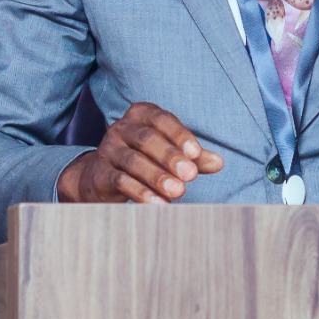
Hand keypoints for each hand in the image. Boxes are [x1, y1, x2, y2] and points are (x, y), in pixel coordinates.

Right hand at [56, 101, 223, 203]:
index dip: (179, 135)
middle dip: (170, 157)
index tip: (196, 153)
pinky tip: (159, 204)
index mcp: (141, 115)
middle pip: (146, 139)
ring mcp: (108, 150)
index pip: (162, 119)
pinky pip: (121, 181)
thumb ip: (193, 157)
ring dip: (157, 177)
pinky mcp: (100, 173)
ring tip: (179, 192)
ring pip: (133, 161)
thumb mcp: (168, 154)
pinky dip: (141, 193)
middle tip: (190, 175)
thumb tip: (218, 163)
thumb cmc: (143, 159)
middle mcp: (122, 128)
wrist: (100, 177)